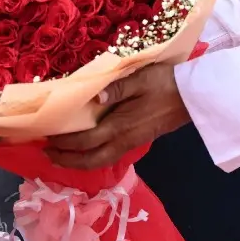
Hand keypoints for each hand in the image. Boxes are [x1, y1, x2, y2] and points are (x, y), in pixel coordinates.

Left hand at [43, 63, 190, 169]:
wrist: (194, 96)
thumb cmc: (166, 82)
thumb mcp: (140, 78)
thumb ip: (116, 88)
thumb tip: (93, 98)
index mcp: (120, 125)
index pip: (85, 140)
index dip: (64, 143)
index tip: (46, 137)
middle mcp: (123, 139)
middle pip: (90, 159)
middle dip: (66, 160)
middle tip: (45, 153)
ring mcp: (131, 142)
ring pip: (100, 161)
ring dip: (78, 162)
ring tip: (60, 156)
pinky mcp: (137, 140)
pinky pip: (109, 156)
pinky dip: (92, 158)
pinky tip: (87, 150)